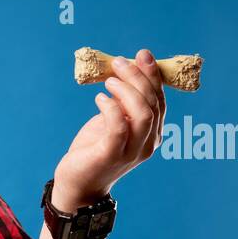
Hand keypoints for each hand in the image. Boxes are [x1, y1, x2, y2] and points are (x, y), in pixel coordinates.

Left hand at [52, 48, 165, 208]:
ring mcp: (131, 151)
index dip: (153, 76)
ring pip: (143, 114)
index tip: (142, 54)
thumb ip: (123, 102)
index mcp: (152, 134)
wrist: (78, 184)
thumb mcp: (112, 121)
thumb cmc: (94, 149)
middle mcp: (147, 143)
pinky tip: (100, 98)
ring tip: (110, 79)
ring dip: (127, 90)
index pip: (159, 100)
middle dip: (138, 77)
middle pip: (152, 103)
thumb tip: (126, 68)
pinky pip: (118, 127)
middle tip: (119, 62)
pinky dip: (111, 108)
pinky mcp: (110, 155)